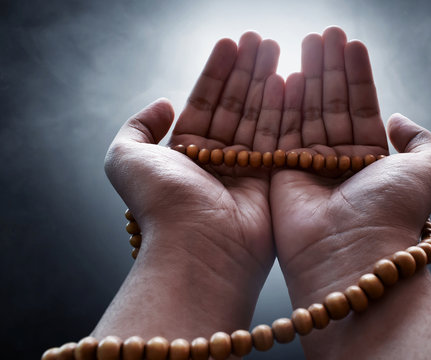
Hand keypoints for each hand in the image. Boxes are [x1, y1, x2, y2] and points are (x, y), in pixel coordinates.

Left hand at [96, 32, 282, 339]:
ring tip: (275, 48)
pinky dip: (283, 110)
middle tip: (259, 40)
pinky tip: (288, 80)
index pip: (205, 102)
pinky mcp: (272, 180)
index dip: (217, 72)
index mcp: (186, 154)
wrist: (198, 247)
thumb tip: (162, 104)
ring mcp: (246, 170)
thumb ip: (137, 127)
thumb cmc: (162, 204)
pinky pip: (278, 138)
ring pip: (258, 117)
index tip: (230, 43)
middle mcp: (216, 161)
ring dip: (266, 82)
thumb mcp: (125, 158)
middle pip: (235, 105)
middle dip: (246, 71)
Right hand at [271, 27, 430, 304]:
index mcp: (371, 160)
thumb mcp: (429, 171)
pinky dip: (284, 104)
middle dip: (329, 68)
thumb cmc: (391, 213)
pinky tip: (287, 74)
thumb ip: (422, 141)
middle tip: (323, 34)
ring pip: (307, 112)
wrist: (351, 252)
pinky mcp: (281, 173)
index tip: (350, 43)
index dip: (357, 74)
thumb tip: (399, 119)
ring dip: (308, 76)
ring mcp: (309, 166)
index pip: (361, 107)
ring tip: (306, 42)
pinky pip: (282, 132)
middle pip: (332, 104)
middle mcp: (339, 161)